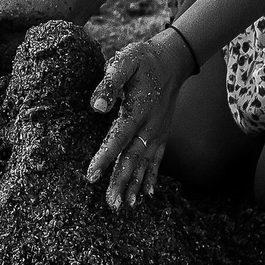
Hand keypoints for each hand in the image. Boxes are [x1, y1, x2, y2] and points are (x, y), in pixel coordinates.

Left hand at [87, 29, 197, 210]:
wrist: (173, 60)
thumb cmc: (143, 59)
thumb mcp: (125, 61)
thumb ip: (110, 83)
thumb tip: (97, 107)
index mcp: (138, 109)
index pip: (118, 137)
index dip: (104, 157)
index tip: (91, 175)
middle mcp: (150, 125)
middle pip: (133, 157)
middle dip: (121, 181)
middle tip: (111, 203)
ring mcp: (158, 131)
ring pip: (144, 163)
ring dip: (135, 184)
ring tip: (125, 205)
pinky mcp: (162, 133)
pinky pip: (157, 159)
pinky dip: (152, 176)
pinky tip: (147, 194)